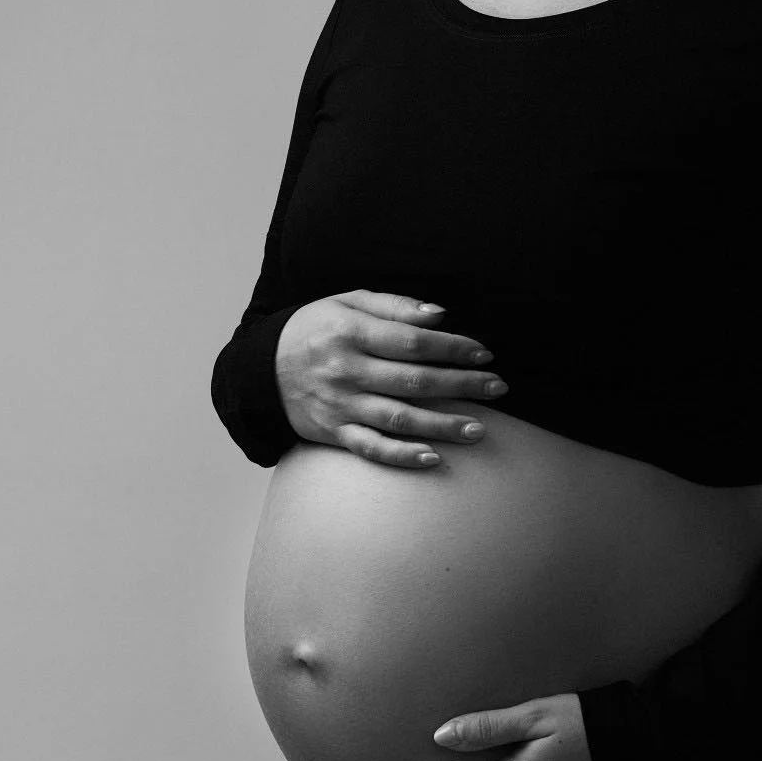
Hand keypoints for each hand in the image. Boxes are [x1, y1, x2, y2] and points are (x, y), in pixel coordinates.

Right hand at [275, 289, 508, 468]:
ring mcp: (341, 405)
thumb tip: (440, 314)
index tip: (484, 353)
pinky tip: (432, 458)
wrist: (262, 369)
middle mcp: (346, 370)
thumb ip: (394, 306)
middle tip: (498, 388)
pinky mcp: (334, 434)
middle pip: (414, 380)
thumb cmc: (315, 329)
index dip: (453, 348)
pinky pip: (371, 449)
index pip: (413, 342)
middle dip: (462, 384)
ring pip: (399, 419)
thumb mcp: (347, 302)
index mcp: (351, 332)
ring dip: (443, 425)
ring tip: (479, 429)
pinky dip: (402, 455)